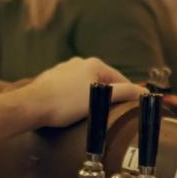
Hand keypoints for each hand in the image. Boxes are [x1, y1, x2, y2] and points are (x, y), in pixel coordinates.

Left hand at [26, 57, 144, 126]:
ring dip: (90, 98)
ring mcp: (64, 70)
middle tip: (108, 115)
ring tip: (88, 115)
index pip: (120, 80)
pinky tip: (71, 110)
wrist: (32, 105)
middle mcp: (79, 62)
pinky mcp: (52, 79)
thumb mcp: (100, 99)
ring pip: (85, 85)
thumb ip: (124, 93)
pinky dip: (74, 98)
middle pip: (102, 82)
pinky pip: (70, 89)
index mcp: (94, 64)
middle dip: (106, 97)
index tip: (130, 111)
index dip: (127, 95)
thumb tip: (144, 92)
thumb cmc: (66, 102)